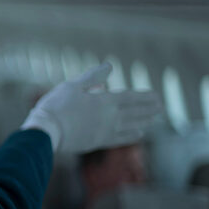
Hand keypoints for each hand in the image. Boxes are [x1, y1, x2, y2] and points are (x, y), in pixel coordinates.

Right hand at [21, 63, 160, 152]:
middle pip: (134, 112)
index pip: (130, 98)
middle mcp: (109, 118)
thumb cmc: (56, 106)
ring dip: (144, 121)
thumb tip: (110, 66)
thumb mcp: (72, 85)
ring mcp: (105, 132)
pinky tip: (138, 134)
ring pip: (130, 126)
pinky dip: (131, 135)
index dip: (144, 97)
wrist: (46, 133)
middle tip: (161, 107)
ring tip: (154, 120)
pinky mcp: (97, 142)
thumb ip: (93, 77)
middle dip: (148, 109)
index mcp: (104, 101)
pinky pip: (120, 138)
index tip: (156, 95)